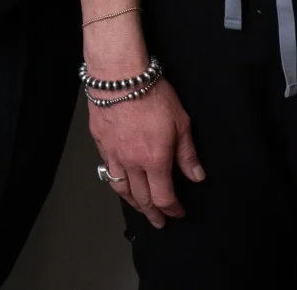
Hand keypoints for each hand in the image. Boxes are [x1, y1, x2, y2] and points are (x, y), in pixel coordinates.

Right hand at [84, 76, 203, 228]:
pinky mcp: (100, 141)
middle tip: (158, 220)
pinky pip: (107, 168)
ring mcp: (113, 153)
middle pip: (141, 198)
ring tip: (140, 208)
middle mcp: (131, 162)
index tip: (177, 212)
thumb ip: (187, 153)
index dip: (172, 209)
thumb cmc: (150, 93)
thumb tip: (196, 175)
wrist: (119, 75)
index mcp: (154, 160)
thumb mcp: (181, 122)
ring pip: (120, 188)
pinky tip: (120, 179)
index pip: (163, 197)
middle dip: (152, 213)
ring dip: (132, 202)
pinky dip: (116, 180)